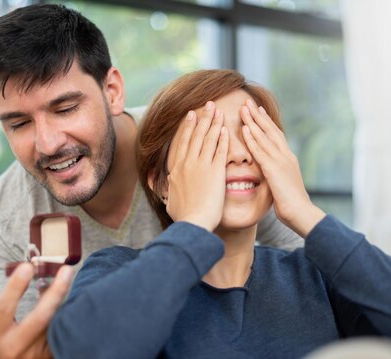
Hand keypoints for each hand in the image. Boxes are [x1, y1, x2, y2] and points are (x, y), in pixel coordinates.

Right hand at [0, 263, 72, 358]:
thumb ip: (11, 305)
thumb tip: (40, 280)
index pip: (4, 309)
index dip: (15, 287)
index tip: (27, 266)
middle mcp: (15, 347)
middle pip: (41, 316)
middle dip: (56, 291)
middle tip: (66, 270)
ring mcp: (35, 355)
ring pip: (56, 322)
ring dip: (64, 300)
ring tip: (66, 279)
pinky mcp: (50, 358)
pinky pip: (62, 331)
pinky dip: (66, 314)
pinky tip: (69, 301)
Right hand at [165, 101, 228, 230]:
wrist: (193, 222)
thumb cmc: (183, 216)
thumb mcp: (170, 201)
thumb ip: (168, 190)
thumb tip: (165, 186)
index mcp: (176, 170)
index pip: (183, 143)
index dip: (188, 127)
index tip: (192, 115)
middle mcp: (187, 164)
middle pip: (196, 135)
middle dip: (203, 118)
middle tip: (208, 104)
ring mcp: (201, 166)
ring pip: (208, 139)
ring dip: (213, 123)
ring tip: (218, 110)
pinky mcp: (215, 172)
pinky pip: (220, 151)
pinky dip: (222, 139)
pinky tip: (225, 129)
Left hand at [240, 99, 324, 236]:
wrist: (302, 214)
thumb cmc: (292, 205)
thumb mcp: (283, 185)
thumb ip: (276, 176)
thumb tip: (270, 174)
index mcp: (288, 159)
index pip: (276, 135)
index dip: (266, 122)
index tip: (258, 110)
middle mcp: (286, 156)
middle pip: (270, 130)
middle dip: (258, 115)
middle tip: (248, 102)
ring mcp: (281, 161)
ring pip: (265, 136)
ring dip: (253, 121)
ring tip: (243, 109)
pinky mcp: (274, 169)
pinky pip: (260, 150)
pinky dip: (252, 139)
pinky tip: (245, 128)